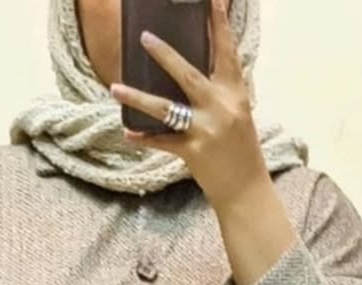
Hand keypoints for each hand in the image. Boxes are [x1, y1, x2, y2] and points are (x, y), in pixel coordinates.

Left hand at [109, 0, 267, 209]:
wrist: (246, 190)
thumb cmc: (241, 150)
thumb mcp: (237, 113)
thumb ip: (219, 91)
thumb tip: (189, 72)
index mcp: (235, 93)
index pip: (226, 52)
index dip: (218, 25)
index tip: (210, 1)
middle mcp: (221, 108)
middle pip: (188, 75)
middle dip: (165, 55)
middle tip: (144, 36)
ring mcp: (206, 130)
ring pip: (166, 108)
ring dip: (138, 97)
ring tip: (115, 88)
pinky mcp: (193, 152)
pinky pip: (162, 142)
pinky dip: (144, 138)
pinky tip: (127, 133)